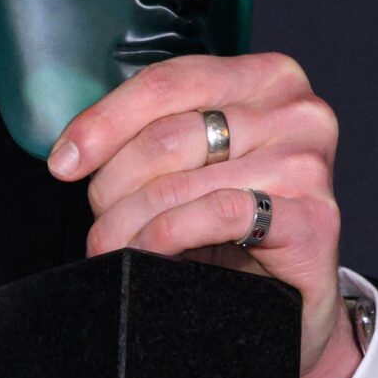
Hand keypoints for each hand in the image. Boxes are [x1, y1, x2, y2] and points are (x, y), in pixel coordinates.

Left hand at [48, 53, 362, 377]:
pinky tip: (149, 253)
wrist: (295, 300)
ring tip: (112, 248)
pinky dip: (168, 236)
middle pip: (168, 136)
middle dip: (113, 186)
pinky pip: (217, 214)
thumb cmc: (238, 225)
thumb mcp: (197, 164)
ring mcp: (308, 162)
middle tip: (98, 225)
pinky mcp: (314, 217)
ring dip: (130, 223)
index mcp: (264, 78)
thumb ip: (156, 136)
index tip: (63, 163)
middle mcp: (295, 110)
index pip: (166, 83)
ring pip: (182, 182)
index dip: (104, 122)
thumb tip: (73, 151)